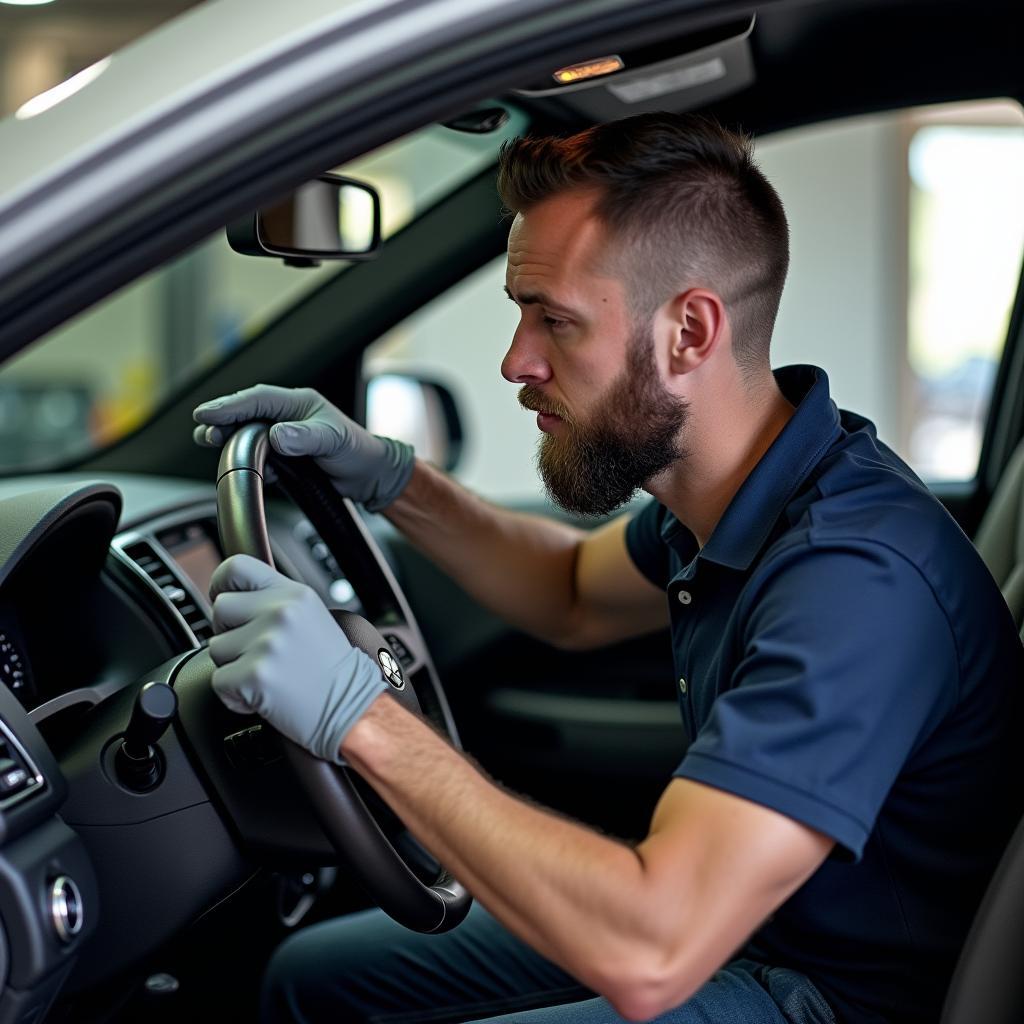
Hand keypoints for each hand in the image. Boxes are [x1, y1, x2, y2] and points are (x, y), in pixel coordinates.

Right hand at [193, 384, 413, 511]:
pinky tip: (244, 469)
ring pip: (246, 434)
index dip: (230, 405)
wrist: (369, 476)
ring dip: (229, 441)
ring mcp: (283, 436)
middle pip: (244, 414)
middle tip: (204, 432)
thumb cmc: (357, 451)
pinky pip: (257, 457)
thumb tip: (277, 436)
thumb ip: (306, 438)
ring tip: (211, 444)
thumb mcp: (333, 440)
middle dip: (222, 421)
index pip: (257, 399)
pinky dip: (247, 462)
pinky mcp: (283, 457)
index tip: (208, 414)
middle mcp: (287, 416)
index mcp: (298, 403)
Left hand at [208, 554, 386, 761]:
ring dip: (233, 665)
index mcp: (294, 594)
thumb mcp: (310, 617)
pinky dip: (234, 694)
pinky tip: (262, 693)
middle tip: (257, 649)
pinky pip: (219, 681)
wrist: (351, 707)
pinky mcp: (255, 675)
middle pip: (220, 608)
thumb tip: (231, 596)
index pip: (237, 567)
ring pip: (215, 647)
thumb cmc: (331, 669)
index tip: (222, 596)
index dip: (221, 582)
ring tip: (267, 673)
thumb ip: (275, 601)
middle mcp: (281, 613)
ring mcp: (267, 643)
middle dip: (230, 631)